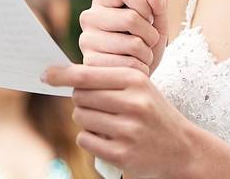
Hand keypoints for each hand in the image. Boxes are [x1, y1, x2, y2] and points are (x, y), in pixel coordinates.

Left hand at [43, 64, 194, 177]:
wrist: (183, 148)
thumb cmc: (153, 112)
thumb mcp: (139, 87)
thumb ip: (107, 78)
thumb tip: (63, 74)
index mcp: (135, 80)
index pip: (87, 75)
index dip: (62, 74)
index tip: (45, 75)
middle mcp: (133, 103)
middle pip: (80, 96)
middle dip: (81, 101)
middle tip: (98, 105)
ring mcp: (128, 130)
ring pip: (81, 118)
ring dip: (86, 120)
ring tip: (106, 122)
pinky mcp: (123, 154)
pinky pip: (86, 140)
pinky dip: (89, 139)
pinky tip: (107, 138)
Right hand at [78, 0, 168, 74]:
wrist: (134, 76)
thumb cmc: (144, 43)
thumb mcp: (156, 22)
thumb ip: (157, 5)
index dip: (144, 4)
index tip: (149, 17)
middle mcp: (90, 17)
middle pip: (131, 18)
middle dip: (150, 33)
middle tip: (149, 40)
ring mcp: (87, 40)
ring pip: (133, 44)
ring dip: (147, 53)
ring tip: (142, 55)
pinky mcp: (90, 63)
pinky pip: (128, 65)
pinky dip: (140, 68)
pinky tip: (134, 67)